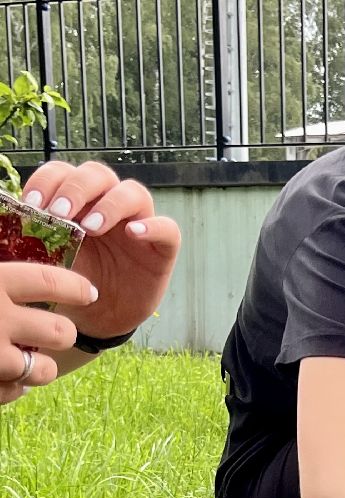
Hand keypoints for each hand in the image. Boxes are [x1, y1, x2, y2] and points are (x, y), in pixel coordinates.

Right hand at [0, 261, 95, 404]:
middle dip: (62, 331)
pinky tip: (4, 373)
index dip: (76, 288)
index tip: (89, 292)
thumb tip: (15, 219)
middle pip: (61, 332)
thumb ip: (6, 266)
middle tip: (53, 328)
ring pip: (44, 370)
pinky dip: (14, 384)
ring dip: (40, 365)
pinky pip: (14, 391)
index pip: (50, 283)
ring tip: (27, 355)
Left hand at [20, 161, 180, 339]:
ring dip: (110, 204)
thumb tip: (4, 214)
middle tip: (60, 212)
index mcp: (78, 201)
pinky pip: (167, 228)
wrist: (98, 317)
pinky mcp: (163, 247)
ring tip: (91, 227)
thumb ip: (31, 235)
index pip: (64, 172)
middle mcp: (109, 205)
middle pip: (99, 174)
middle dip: (77, 189)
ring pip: (133, 192)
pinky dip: (152, 226)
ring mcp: (139, 223)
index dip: (48, 181)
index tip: (32, 204)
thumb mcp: (45, 257)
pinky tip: (134, 233)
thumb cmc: (70, 283)